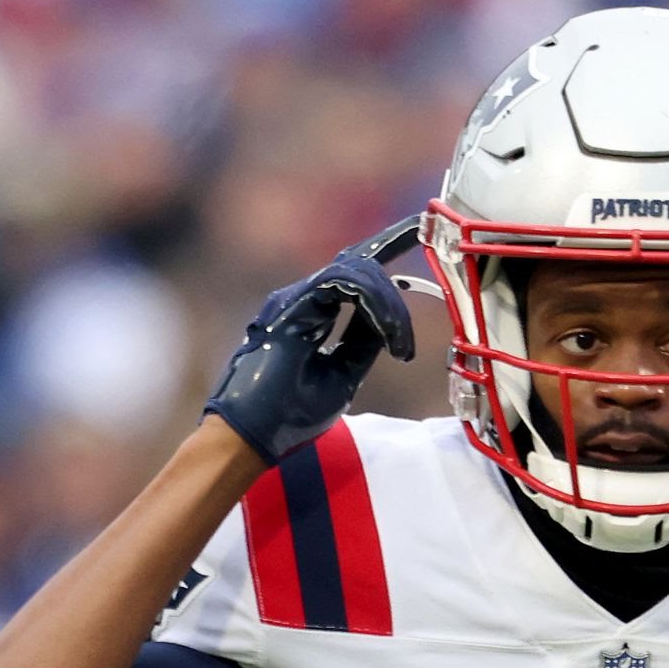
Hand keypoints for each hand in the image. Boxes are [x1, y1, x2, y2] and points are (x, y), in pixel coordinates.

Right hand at [204, 216, 420, 463]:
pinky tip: (389, 336)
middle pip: (357, 267)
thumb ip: (360, 345)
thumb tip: (385, 326)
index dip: (385, 248)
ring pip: (354, 272)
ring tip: (400, 346)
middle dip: (393, 290)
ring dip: (388, 307)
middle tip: (406, 340)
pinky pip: (344, 284)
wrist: (251, 436)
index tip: (417, 231)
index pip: (352, 276)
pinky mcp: (292, 307)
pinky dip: (375, 306)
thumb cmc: (288, 414)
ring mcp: (293, 300)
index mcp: (308, 313)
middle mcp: (299, 300)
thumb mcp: (342, 376)